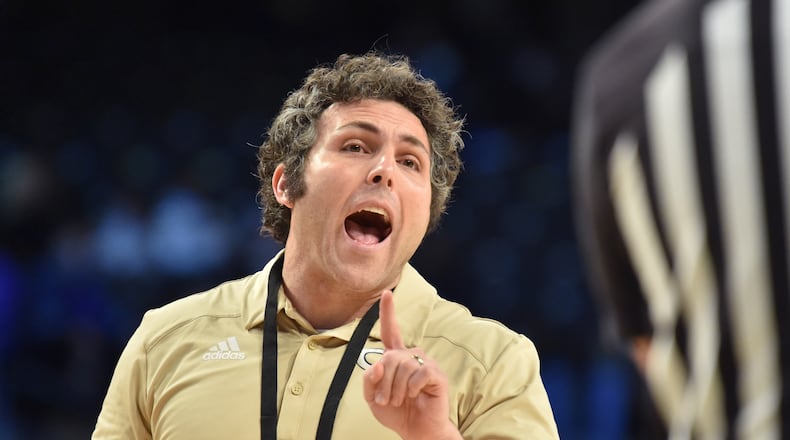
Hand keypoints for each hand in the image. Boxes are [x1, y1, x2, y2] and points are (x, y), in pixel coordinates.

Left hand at [363, 290, 460, 439]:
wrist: (417, 431)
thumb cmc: (397, 412)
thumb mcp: (373, 398)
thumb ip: (369, 380)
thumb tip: (377, 363)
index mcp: (396, 358)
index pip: (391, 330)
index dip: (388, 312)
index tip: (387, 293)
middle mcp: (411, 356)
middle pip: (390, 357)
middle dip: (383, 383)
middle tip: (386, 400)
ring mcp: (425, 363)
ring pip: (402, 366)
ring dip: (395, 389)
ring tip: (399, 401)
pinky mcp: (436, 374)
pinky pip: (418, 373)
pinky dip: (411, 388)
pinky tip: (414, 396)